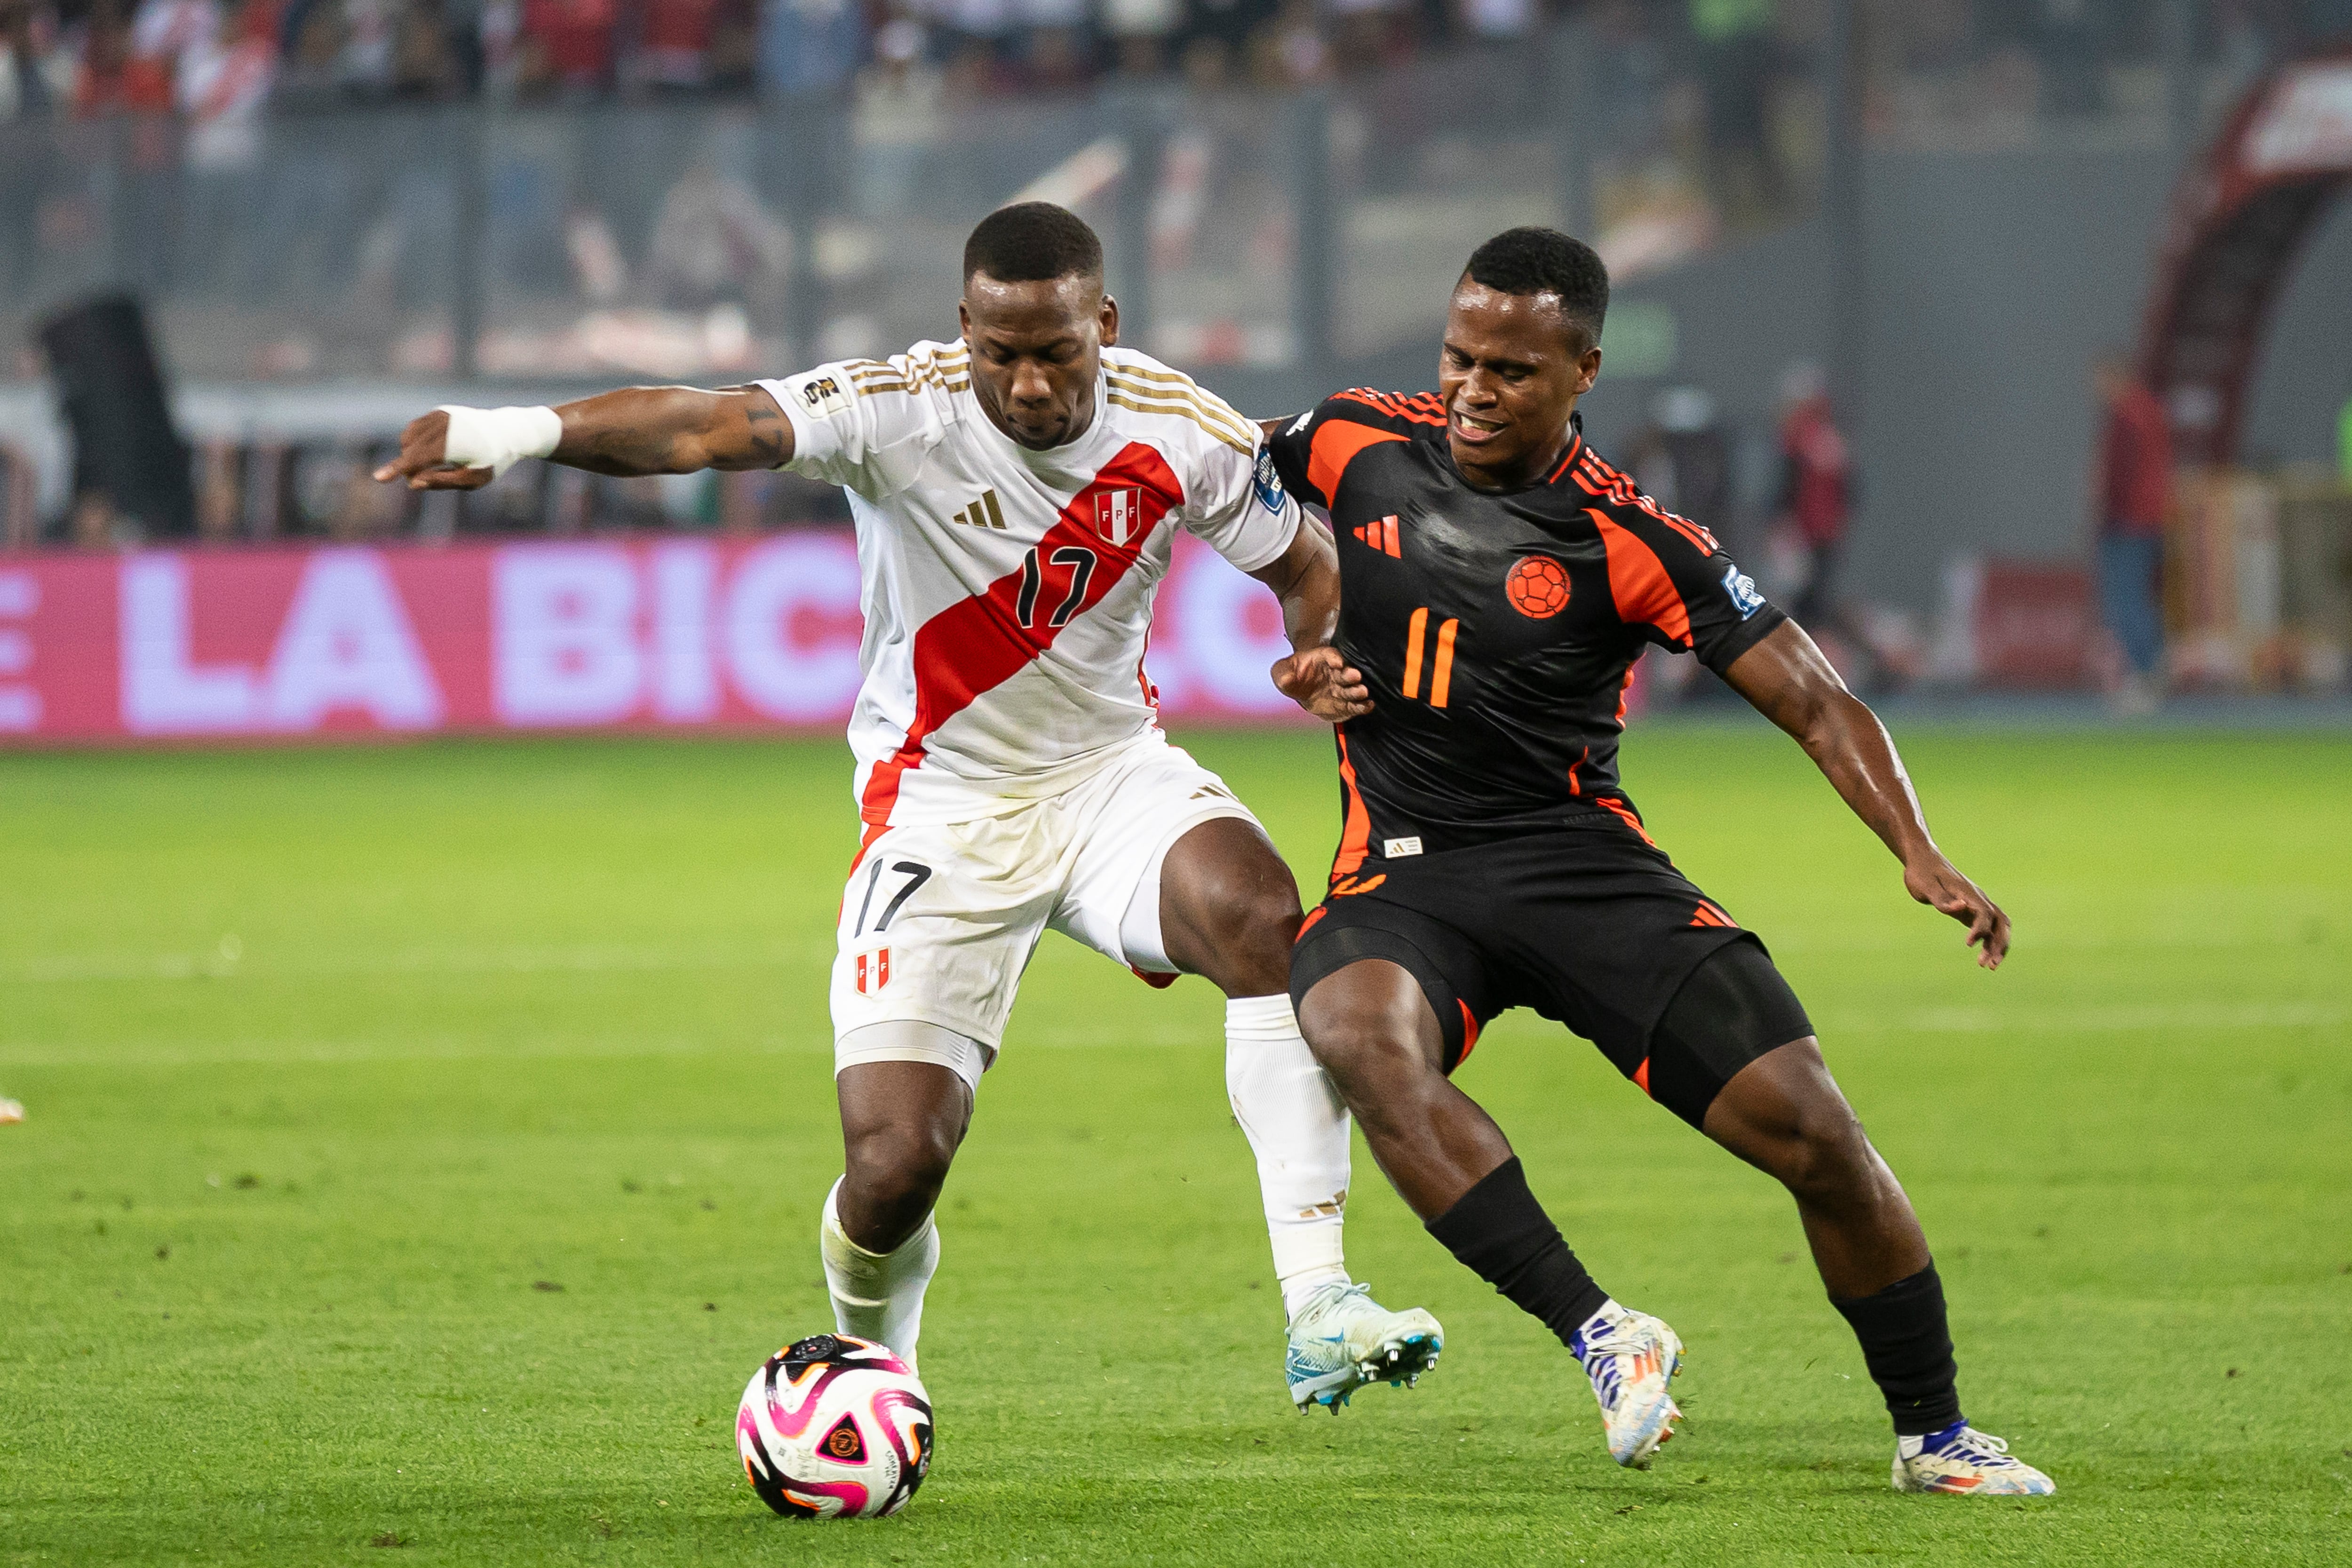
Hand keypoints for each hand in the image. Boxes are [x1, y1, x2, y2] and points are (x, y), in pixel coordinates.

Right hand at [372, 410, 495, 490]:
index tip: (379, 479)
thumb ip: (442, 482)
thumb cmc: (491, 460)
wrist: (506, 431)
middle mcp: (444, 425)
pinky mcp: (438, 412)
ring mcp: (439, 415)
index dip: (398, 469)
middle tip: (418, 480)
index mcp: (454, 443)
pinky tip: (429, 451)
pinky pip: (414, 429)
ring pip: (408, 437)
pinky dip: (414, 442)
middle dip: (408, 467)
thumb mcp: (473, 479)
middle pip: (410, 449)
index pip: (418, 458)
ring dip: (410, 454)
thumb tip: (413, 483)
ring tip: (430, 465)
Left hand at [1272, 645, 1371, 721]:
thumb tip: (1287, 679)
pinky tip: (1368, 706)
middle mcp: (1335, 672)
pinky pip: (1354, 704)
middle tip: (1356, 676)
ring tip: (1363, 692)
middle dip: (1350, 675)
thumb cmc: (1291, 675)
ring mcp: (1341, 688)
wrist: (1302, 688)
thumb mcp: (1281, 671)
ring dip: (1357, 690)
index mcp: (1321, 659)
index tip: (1337, 663)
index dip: (1334, 658)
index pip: (1330, 655)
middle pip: (1344, 672)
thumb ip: (1282, 673)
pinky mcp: (1345, 703)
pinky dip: (1362, 706)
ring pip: (1351, 689)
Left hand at [1903, 852, 2010, 969]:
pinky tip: (1983, 956)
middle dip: (1999, 943)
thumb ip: (1942, 899)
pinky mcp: (1969, 910)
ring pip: (1997, 926)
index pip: (1985, 913)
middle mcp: (1977, 899)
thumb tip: (1961, 907)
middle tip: (1991, 964)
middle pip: (2000, 922)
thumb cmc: (1922, 872)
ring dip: (1997, 945)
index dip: (1980, 929)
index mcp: (1969, 893)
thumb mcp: (1926, 886)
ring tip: (1989, 966)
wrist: (1922, 860)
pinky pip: (1987, 927)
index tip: (1968, 944)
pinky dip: (1988, 941)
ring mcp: (1976, 905)